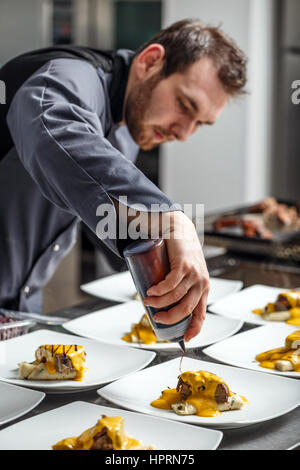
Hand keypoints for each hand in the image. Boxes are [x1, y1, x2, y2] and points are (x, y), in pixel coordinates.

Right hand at [143, 211, 209, 340]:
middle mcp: (202, 283)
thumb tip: (158, 306)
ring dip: (159, 302)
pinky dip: (159, 290)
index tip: (184, 339)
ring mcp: (194, 274)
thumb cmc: (180, 254)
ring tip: (146, 301)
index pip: (201, 315)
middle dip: (169, 318)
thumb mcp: (185, 274)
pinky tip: (151, 291)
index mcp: (203, 289)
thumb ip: (177, 288)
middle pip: (186, 309)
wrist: (180, 229)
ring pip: (176, 297)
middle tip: (155, 318)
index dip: (193, 329)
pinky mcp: (184, 264)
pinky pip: (171, 283)